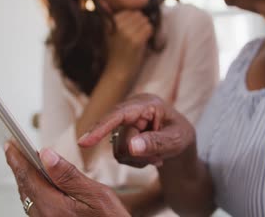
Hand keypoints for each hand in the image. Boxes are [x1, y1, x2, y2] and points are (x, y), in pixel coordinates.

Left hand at [5, 142, 129, 216]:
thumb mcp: (96, 194)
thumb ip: (69, 175)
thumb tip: (47, 156)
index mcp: (53, 207)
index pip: (29, 177)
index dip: (17, 159)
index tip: (11, 145)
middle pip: (25, 188)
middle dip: (18, 167)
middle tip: (13, 150)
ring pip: (28, 198)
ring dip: (25, 179)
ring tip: (23, 163)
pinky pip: (35, 207)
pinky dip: (33, 192)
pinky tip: (38, 185)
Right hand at [78, 94, 195, 167]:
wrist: (180, 140)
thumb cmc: (181, 135)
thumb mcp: (176, 139)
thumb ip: (156, 142)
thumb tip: (131, 147)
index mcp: (146, 103)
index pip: (118, 114)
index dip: (100, 127)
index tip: (83, 142)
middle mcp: (131, 110)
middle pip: (121, 140)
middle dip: (139, 154)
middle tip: (159, 157)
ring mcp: (124, 123)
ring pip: (119, 151)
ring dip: (138, 159)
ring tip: (156, 156)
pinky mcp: (120, 135)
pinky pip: (120, 156)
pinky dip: (136, 161)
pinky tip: (149, 156)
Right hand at [106, 11, 152, 78]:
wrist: (117, 72)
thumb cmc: (115, 53)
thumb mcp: (109, 34)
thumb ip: (112, 19)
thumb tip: (110, 3)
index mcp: (110, 22)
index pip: (129, 11)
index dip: (133, 20)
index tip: (132, 29)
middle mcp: (118, 26)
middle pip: (138, 15)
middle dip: (141, 23)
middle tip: (138, 34)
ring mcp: (127, 33)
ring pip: (145, 21)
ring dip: (146, 29)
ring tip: (140, 38)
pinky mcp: (136, 41)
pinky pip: (149, 29)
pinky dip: (149, 34)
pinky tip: (144, 42)